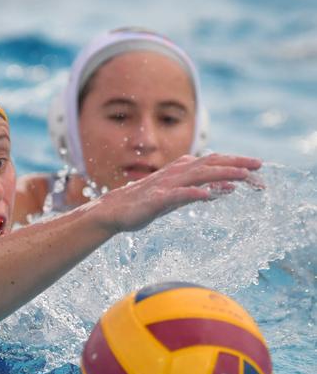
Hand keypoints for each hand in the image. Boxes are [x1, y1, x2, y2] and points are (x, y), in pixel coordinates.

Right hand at [94, 153, 262, 232]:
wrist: (114, 211)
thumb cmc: (145, 204)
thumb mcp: (178, 196)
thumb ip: (200, 189)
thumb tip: (226, 188)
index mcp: (181, 170)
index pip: (213, 161)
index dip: (236, 162)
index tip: (258, 168)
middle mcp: (176, 173)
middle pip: (210, 163)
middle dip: (235, 163)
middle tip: (259, 165)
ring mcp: (166, 186)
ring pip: (197, 175)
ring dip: (221, 174)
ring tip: (242, 177)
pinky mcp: (155, 199)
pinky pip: (176, 195)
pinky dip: (192, 193)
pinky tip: (207, 195)